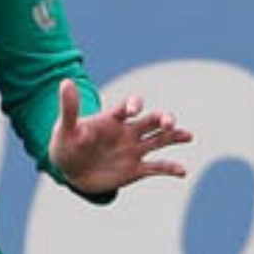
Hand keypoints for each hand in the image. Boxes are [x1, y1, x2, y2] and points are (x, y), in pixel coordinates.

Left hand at [47, 80, 191, 195]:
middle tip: (168, 123)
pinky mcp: (136, 169)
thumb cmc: (67, 144)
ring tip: (188, 136)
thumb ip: (70, 108)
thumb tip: (66, 82)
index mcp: (113, 119)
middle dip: (163, 119)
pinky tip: (182, 171)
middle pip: (152, 120)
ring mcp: (134, 150)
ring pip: (160, 140)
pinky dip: (170, 168)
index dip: (134, 104)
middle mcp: (128, 132)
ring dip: (174, 136)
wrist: (71, 170)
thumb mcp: (66, 128)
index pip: (130, 106)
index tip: (133, 110)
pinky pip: (157, 168)